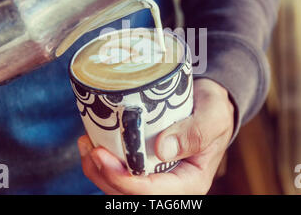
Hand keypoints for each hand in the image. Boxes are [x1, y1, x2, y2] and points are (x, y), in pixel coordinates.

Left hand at [78, 78, 234, 194]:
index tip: (100, 155)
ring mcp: (156, 177)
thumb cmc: (215, 111)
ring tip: (86, 143)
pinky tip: (93, 141)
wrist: (210, 105)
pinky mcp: (145, 165)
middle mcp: (170, 186)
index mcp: (190, 183)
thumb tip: (162, 149)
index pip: (150, 193)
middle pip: (128, 195)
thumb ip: (194, 134)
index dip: (122, 180)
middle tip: (89, 147)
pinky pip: (119, 172)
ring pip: (119, 187)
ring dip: (97, 170)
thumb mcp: (213, 117)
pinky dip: (102, 161)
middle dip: (103, 175)